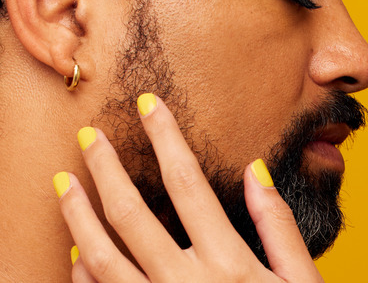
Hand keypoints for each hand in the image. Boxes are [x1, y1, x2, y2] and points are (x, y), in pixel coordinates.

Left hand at [54, 94, 322, 282]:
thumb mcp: (301, 281)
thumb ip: (278, 226)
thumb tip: (256, 171)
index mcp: (229, 262)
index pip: (187, 184)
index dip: (166, 139)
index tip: (150, 105)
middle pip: (132, 214)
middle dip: (106, 169)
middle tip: (88, 136)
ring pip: (103, 257)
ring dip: (78, 216)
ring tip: (64, 183)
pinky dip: (83, 272)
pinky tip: (77, 250)